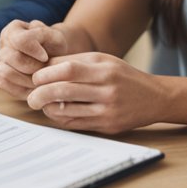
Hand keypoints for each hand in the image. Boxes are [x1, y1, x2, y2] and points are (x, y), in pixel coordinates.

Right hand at [0, 20, 68, 100]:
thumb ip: (45, 36)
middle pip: (13, 58)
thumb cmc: (54, 46)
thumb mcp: (56, 36)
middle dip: (33, 67)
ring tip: (40, 79)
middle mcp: (3, 43)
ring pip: (5, 73)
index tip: (46, 57)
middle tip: (45, 70)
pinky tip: (32, 85)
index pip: (21, 41)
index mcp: (14, 29)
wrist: (53, 58)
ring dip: (26, 79)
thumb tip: (39, 54)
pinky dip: (20, 87)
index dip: (34, 51)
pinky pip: (4, 83)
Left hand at [25, 54, 169, 134]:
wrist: (155, 98)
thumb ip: (76, 62)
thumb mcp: (104, 61)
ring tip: (41, 105)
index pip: (68, 69)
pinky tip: (56, 113)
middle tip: (31, 97)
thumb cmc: (124, 76)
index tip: (36, 78)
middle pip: (65, 90)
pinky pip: (77, 124)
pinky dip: (61, 119)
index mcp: (105, 69)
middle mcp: (107, 90)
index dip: (46, 74)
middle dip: (41, 94)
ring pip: (68, 110)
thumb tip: (44, 66)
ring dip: (49, 108)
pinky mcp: (109, 126)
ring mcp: (108, 110)